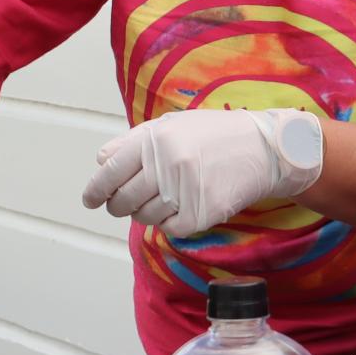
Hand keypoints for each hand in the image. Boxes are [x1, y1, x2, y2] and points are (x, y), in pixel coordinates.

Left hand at [80, 108, 321, 237]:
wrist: (265, 149)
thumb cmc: (216, 135)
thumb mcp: (174, 125)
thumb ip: (134, 141)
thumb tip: (100, 161)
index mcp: (158, 140)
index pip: (111, 172)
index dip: (95, 190)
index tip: (90, 199)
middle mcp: (168, 165)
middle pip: (123, 199)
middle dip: (117, 205)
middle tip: (123, 204)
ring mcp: (184, 192)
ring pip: (143, 217)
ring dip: (145, 213)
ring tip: (162, 199)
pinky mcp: (200, 215)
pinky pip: (168, 229)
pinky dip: (169, 222)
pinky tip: (182, 207)